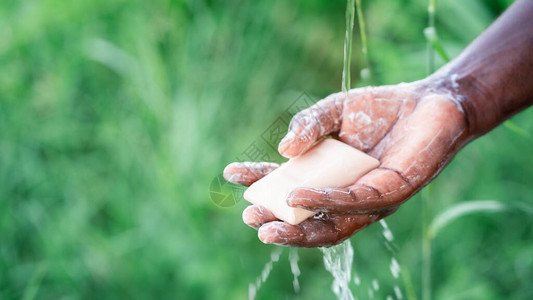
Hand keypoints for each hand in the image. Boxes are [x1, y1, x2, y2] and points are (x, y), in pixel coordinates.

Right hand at [224, 79, 469, 246]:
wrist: (430, 101)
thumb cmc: (381, 109)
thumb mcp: (335, 110)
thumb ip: (309, 126)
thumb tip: (284, 149)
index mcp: (328, 177)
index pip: (290, 185)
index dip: (260, 181)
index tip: (231, 174)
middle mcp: (346, 195)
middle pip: (308, 217)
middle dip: (276, 220)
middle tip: (249, 217)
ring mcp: (369, 200)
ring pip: (331, 224)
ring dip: (297, 227)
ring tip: (266, 225)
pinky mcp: (392, 194)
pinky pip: (356, 203)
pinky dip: (325, 202)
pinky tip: (300, 196)